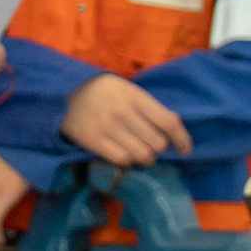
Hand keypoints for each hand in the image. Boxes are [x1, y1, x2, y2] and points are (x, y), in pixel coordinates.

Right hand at [59, 74, 191, 166]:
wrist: (64, 90)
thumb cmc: (103, 90)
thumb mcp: (129, 90)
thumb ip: (150, 107)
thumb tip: (174, 127)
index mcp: (136, 97)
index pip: (169, 122)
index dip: (182, 139)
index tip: (185, 149)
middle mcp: (124, 112)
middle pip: (157, 143)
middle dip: (158, 148)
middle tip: (150, 145)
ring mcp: (108, 127)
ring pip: (141, 155)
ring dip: (143, 157)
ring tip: (136, 150)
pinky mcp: (93, 140)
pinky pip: (121, 159)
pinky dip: (126, 160)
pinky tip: (122, 153)